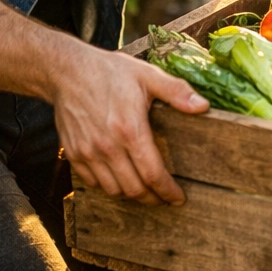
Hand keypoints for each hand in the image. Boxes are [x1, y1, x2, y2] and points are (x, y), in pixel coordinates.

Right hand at [49, 43, 208, 205]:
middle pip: (133, 188)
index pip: (152, 173)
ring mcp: (88, 152)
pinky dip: (109, 186)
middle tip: (165, 198)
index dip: (168, 191)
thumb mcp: (148, 75)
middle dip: (153, 198)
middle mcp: (107, 147)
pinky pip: (93, 182)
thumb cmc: (111, 72)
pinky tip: (121, 179)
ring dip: (131, 195)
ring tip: (146, 190)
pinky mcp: (74, 154)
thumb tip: (203, 106)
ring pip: (113, 189)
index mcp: (130, 130)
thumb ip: (177, 92)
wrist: (68, 71)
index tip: (178, 199)